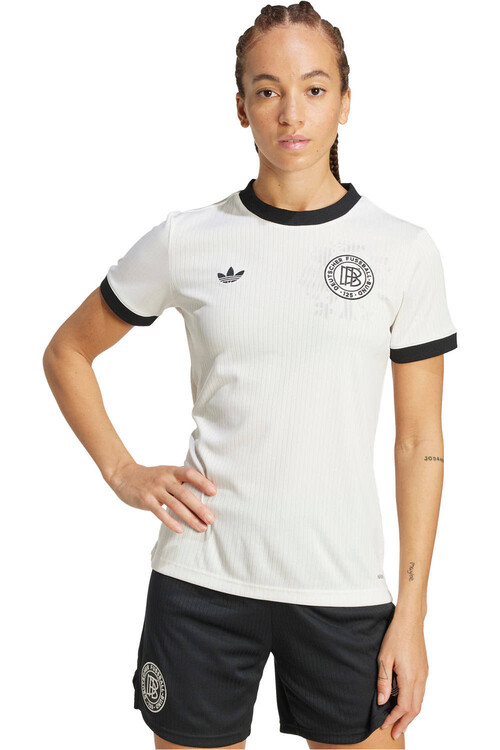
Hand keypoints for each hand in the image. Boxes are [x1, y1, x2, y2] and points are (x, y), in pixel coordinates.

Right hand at [106, 462, 216, 533]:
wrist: (124, 476)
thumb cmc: (151, 477)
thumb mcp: (166, 473)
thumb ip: (181, 482)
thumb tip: (204, 495)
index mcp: (172, 471)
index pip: (190, 474)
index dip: (203, 482)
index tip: (214, 493)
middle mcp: (164, 479)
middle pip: (185, 494)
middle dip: (200, 507)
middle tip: (211, 519)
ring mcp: (155, 489)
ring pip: (175, 505)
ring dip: (190, 518)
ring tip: (201, 527)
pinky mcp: (146, 500)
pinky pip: (160, 513)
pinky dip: (171, 522)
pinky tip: (180, 530)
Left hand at [376, 608, 428, 740]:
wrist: (410, 620)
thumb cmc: (395, 636)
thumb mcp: (384, 658)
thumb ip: (383, 681)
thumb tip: (382, 702)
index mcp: (410, 677)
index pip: (404, 707)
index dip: (394, 718)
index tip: (385, 726)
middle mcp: (420, 678)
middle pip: (415, 709)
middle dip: (404, 722)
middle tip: (394, 732)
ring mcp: (424, 674)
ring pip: (419, 701)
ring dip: (409, 714)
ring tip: (398, 721)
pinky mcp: (424, 669)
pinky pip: (420, 692)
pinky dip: (413, 702)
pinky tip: (404, 702)